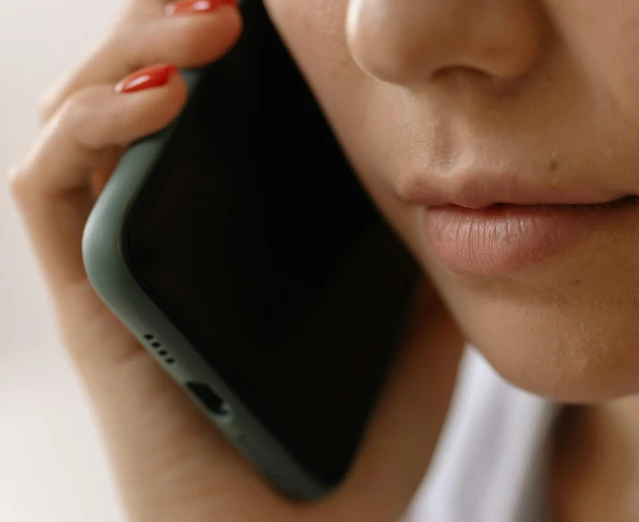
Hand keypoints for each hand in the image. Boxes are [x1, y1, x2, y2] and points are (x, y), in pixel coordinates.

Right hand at [8, 1, 464, 519]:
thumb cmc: (358, 442)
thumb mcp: (418, 321)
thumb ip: (427, 248)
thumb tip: (459, 173)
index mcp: (235, 228)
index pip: (213, 102)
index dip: (226, 41)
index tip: (275, 10)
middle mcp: (169, 229)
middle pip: (142, 87)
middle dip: (171, 20)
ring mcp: (123, 256)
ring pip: (82, 116)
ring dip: (132, 48)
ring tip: (210, 22)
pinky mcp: (89, 296)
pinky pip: (50, 185)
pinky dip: (90, 123)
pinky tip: (163, 93)